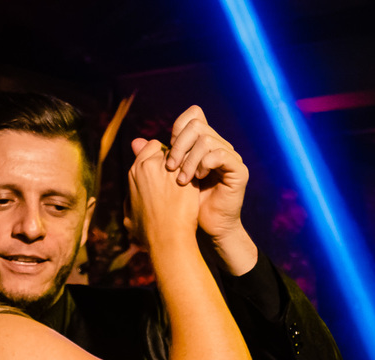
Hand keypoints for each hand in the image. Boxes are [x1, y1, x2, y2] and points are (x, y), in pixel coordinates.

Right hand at [127, 137, 199, 250]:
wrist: (168, 240)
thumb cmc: (148, 232)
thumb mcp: (129, 212)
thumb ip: (130, 194)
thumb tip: (130, 191)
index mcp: (136, 171)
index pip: (151, 147)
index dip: (161, 157)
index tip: (168, 169)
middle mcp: (151, 165)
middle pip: (169, 149)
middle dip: (177, 159)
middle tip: (183, 173)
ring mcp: (170, 169)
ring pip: (184, 155)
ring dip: (189, 164)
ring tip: (193, 179)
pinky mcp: (188, 175)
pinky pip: (196, 164)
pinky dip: (199, 171)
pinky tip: (201, 184)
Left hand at [165, 106, 257, 274]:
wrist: (206, 229)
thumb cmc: (185, 207)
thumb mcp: (165, 179)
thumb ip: (151, 159)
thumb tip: (135, 141)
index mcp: (203, 144)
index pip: (193, 116)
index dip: (177, 130)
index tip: (167, 155)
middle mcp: (218, 146)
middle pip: (196, 125)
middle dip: (179, 146)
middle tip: (170, 168)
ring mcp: (230, 157)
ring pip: (206, 140)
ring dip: (189, 160)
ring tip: (182, 181)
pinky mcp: (238, 170)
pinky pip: (220, 155)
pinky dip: (204, 165)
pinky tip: (197, 180)